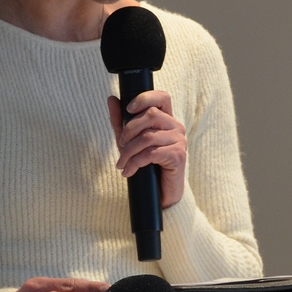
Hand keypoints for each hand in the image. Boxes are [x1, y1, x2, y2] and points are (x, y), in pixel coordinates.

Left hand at [108, 91, 186, 209]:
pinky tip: (129, 171)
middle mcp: (176, 127)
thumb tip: (112, 99)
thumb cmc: (147, 165)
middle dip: (129, 130)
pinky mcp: (178, 155)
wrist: (160, 194)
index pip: (162, 97)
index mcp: (166, 120)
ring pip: (148, 136)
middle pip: (151, 115)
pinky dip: (135, 162)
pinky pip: (151, 153)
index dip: (145, 98)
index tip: (129, 109)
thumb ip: (121, 121)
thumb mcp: (129, 141)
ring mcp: (179, 141)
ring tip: (121, 163)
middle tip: (120, 146)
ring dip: (128, 151)